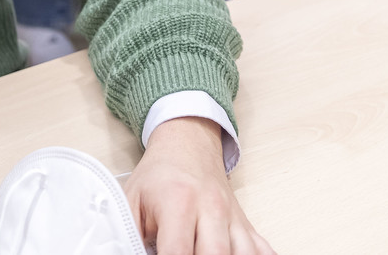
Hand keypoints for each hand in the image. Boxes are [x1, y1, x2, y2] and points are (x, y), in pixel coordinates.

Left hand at [125, 118, 274, 254]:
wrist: (188, 143)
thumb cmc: (158, 176)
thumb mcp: (130, 201)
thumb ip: (127, 234)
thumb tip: (125, 252)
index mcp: (178, 202)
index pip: (178, 251)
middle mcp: (211, 208)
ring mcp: (232, 217)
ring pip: (244, 253)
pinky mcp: (245, 224)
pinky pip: (263, 249)